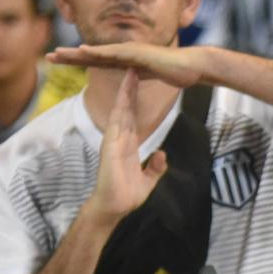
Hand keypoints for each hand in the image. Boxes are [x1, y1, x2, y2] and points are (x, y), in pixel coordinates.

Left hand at [47, 42, 207, 87]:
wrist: (192, 66)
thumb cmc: (177, 71)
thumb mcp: (151, 75)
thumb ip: (138, 74)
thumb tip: (131, 78)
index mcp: (125, 60)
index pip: (96, 61)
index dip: (77, 61)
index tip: (60, 62)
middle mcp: (124, 52)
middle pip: (91, 54)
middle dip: (69, 56)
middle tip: (48, 56)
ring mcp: (130, 51)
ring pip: (97, 52)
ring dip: (76, 53)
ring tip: (57, 54)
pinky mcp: (137, 53)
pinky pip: (113, 53)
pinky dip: (97, 52)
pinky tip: (82, 50)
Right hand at [84, 69, 167, 224]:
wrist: (114, 208)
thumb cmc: (126, 195)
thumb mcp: (148, 180)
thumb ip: (155, 167)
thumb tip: (161, 155)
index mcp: (127, 144)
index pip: (132, 116)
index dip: (135, 99)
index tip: (140, 83)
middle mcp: (119, 139)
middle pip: (125, 107)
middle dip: (129, 87)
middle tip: (134, 65)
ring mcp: (113, 141)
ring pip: (120, 110)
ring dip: (125, 91)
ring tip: (130, 71)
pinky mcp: (110, 147)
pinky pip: (115, 123)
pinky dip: (120, 108)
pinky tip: (123, 94)